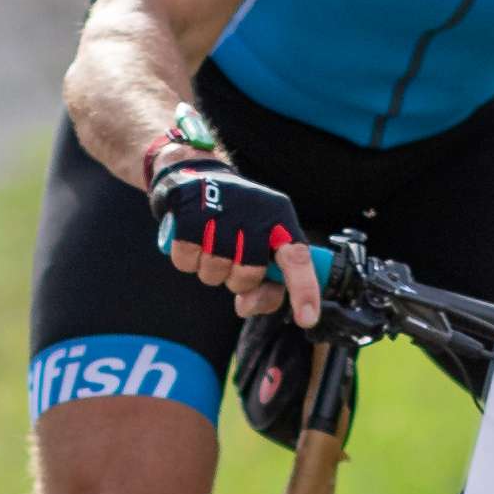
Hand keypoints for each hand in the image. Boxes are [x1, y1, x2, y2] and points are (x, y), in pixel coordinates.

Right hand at [149, 137, 320, 327]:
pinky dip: (187, 259)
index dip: (304, 290)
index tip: (307, 318)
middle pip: (249, 274)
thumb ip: (264, 281)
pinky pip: (187, 262)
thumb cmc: (235, 220)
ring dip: (210, 270)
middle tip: (232, 262)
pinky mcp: (190, 213)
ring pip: (215, 272)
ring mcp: (222, 212)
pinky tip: (192, 240)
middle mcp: (255, 212)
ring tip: (210, 245)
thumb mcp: (259, 243)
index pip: (297, 257)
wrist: (196, 175)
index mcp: (280, 219)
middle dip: (238, 280)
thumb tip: (246, 306)